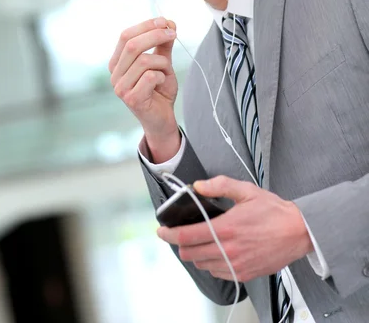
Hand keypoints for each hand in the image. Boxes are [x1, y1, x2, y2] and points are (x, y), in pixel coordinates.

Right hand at [109, 17, 179, 159]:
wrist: (162, 119)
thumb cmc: (159, 90)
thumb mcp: (162, 63)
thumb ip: (163, 44)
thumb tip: (169, 22)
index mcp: (118, 62)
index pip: (125, 36)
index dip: (145, 25)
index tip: (165, 21)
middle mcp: (115, 74)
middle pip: (132, 45)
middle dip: (155, 35)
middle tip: (173, 33)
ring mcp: (120, 88)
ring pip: (143, 61)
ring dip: (161, 62)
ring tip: (166, 71)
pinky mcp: (131, 99)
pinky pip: (150, 77)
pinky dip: (161, 76)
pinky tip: (161, 84)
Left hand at [157, 175, 313, 281]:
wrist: (299, 232)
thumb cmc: (274, 211)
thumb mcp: (246, 190)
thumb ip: (219, 186)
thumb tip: (198, 186)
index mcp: (226, 228)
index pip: (187, 236)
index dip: (169, 234)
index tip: (161, 231)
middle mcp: (228, 250)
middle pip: (190, 254)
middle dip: (181, 244)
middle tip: (182, 234)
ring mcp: (236, 265)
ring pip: (202, 265)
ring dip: (196, 253)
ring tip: (201, 241)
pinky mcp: (244, 274)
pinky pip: (218, 273)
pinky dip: (211, 263)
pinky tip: (217, 251)